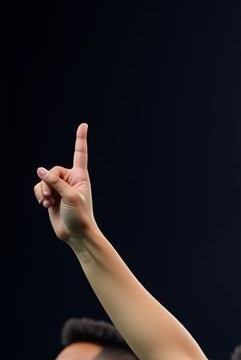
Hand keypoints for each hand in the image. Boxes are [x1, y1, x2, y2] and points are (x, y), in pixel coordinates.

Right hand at [34, 124, 97, 244]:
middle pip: (52, 170)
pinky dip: (39, 195)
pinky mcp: (51, 195)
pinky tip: (45, 205)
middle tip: (52, 197)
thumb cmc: (79, 216)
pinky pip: (38, 188)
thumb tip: (39, 170)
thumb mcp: (69, 196)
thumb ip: (54, 182)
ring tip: (49, 203)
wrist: (76, 234)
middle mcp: (70, 179)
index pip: (80, 153)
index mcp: (81, 176)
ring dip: (43, 191)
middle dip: (48, 183)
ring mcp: (60, 187)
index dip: (80, 139)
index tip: (84, 125)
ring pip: (43, 179)